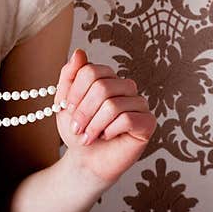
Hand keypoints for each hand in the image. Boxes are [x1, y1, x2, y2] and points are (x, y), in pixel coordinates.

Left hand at [53, 48, 155, 187]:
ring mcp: (138, 103)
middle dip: (83, 111)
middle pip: (102, 87)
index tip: (67, 109)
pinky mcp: (148, 122)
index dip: (75, 92)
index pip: (90, 70)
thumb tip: (80, 52)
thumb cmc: (77, 130)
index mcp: (105, 77)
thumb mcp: (64, 101)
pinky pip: (128, 120)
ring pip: (113, 105)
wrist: (86, 159)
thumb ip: (69, 76)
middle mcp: (125, 86)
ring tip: (88, 136)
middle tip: (76, 127)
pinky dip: (110, 130)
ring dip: (94, 124)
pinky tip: (107, 136)